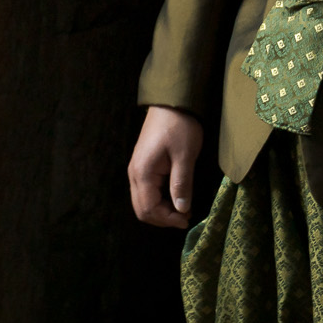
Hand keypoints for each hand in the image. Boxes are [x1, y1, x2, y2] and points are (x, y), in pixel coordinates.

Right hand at [127, 105, 205, 228]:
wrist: (171, 103)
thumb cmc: (179, 127)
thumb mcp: (185, 156)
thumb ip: (181, 184)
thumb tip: (181, 210)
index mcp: (143, 172)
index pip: (148, 209)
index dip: (168, 219)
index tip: (187, 218)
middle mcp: (135, 174)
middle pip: (141, 209)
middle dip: (163, 218)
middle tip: (185, 216)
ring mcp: (137, 170)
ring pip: (142, 202)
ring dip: (161, 211)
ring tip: (183, 208)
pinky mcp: (142, 167)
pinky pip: (146, 192)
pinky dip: (159, 201)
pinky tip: (175, 197)